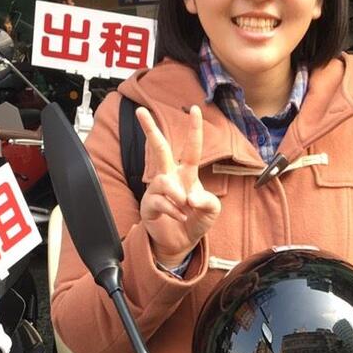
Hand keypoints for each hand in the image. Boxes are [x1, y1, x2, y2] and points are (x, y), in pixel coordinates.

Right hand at [136, 105, 220, 265]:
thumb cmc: (196, 221)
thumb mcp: (211, 211)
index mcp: (187, 174)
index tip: (195, 109)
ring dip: (176, 193)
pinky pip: (159, 201)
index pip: (191, 149)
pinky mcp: (149, 206)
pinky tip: (181, 216)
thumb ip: (208, 202)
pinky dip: (173, 210)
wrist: (182, 243)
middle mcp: (170, 177)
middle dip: (150, 129)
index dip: (194, 130)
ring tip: (185, 205)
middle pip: (159, 149)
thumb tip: (190, 197)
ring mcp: (157, 191)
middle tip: (141, 111)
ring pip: (162, 180)